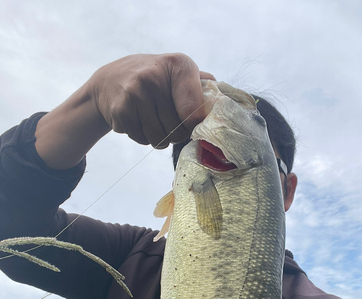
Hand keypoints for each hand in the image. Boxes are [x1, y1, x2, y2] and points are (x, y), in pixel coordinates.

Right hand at [88, 53, 214, 147]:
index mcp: (178, 64)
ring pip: (159, 139)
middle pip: (178, 131)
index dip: (194, 125)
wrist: (108, 81)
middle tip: (168, 122)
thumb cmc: (152, 79)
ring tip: (153, 122)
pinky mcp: (121, 110)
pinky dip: (142, 137)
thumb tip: (222, 101)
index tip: (190, 122)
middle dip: (176, 134)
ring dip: (159, 138)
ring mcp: (136, 94)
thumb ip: (199, 84)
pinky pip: (142, 139)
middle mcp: (155, 77)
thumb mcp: (176, 71)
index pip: (195, 113)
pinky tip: (137, 121)